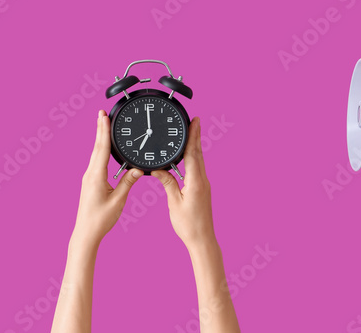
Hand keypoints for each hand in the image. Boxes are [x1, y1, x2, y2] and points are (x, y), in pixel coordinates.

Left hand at [71, 110, 141, 247]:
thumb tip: (139, 169)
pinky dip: (100, 150)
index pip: (101, 148)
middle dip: (100, 129)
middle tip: (102, 113)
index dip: (103, 130)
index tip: (103, 116)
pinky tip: (104, 149)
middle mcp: (90, 174)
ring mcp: (89, 178)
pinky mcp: (90, 182)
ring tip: (103, 125)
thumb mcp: (118, 200)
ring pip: (96, 153)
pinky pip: (96, 161)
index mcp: (96, 175)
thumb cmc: (101, 219)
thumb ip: (128, 183)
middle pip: (97, 147)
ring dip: (100, 138)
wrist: (86, 232)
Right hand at [152, 117, 217, 251]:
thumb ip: (167, 183)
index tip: (195, 122)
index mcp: (196, 181)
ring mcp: (203, 185)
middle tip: (194, 120)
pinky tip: (188, 157)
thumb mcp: (174, 202)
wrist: (202, 240)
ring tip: (190, 134)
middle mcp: (202, 180)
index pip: (193, 153)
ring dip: (194, 146)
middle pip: (198, 154)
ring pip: (198, 161)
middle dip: (195, 136)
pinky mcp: (202, 189)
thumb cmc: (188, 225)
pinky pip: (197, 169)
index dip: (193, 136)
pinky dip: (193, 158)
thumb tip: (157, 170)